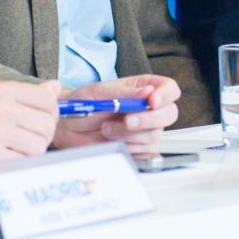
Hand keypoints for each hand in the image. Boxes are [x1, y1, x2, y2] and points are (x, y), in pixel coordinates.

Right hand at [0, 80, 60, 163]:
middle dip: (43, 136)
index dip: (51, 114)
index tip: (43, 121)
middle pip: (47, 124)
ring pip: (38, 145)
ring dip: (31, 151)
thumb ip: (25, 93)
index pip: (46, 100)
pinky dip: (18, 162)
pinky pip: (22, 161)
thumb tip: (56, 87)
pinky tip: (5, 157)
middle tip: (30, 139)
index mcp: (0, 90)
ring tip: (16, 148)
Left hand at [55, 75, 181, 155]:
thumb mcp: (102, 92)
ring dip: (128, 134)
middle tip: (127, 121)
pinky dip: (127, 146)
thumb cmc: (84, 103)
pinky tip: (112, 139)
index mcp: (144, 88)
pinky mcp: (140, 148)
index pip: (169, 89)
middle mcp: (149, 108)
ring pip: (153, 135)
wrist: (68, 126)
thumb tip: (148, 92)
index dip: (165, 95)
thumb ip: (126, 93)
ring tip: (106, 128)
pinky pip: (144, 151)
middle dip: (148, 119)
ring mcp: (146, 129)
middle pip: (169, 113)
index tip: (152, 101)